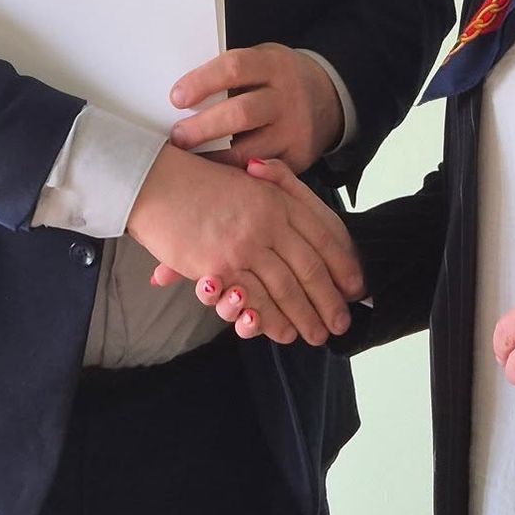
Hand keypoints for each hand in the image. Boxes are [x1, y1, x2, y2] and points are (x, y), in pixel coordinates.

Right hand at [128, 143, 363, 345]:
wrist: (158, 182)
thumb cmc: (201, 181)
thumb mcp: (250, 179)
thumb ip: (278, 189)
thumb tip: (305, 225)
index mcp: (279, 200)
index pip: (323, 237)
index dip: (342, 264)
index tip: (356, 287)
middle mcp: (270, 222)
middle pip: (310, 268)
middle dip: (329, 300)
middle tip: (342, 323)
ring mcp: (246, 245)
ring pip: (286, 289)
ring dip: (305, 316)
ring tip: (318, 335)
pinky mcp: (221, 266)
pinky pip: (255, 299)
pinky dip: (273, 320)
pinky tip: (284, 332)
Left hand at [168, 43, 341, 171]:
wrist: (327, 97)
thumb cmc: (275, 79)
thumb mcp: (260, 62)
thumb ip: (228, 77)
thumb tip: (179, 99)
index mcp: (273, 65)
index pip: (234, 68)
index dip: (202, 82)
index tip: (176, 98)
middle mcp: (286, 97)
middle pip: (241, 114)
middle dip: (203, 128)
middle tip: (177, 137)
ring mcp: (294, 130)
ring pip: (248, 152)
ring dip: (213, 159)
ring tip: (189, 162)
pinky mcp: (298, 159)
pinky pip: (260, 173)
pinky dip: (234, 178)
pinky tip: (214, 179)